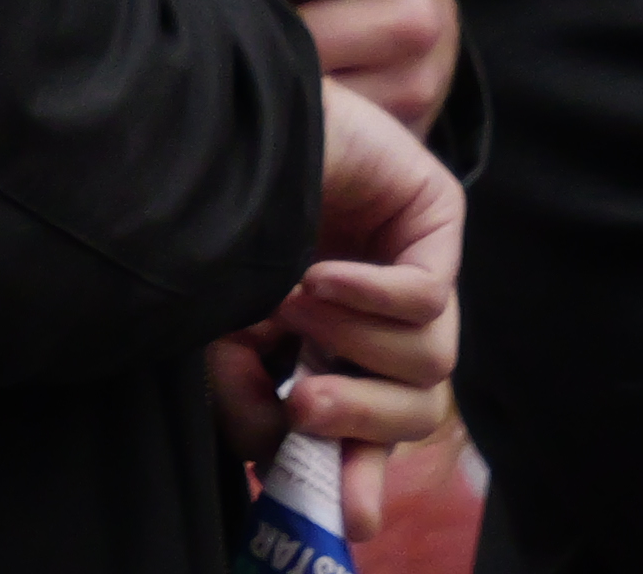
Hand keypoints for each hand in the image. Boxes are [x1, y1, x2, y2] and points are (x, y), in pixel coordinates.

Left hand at [194, 0, 461, 129]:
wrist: (430, 2)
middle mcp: (407, 15)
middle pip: (289, 32)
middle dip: (223, 26)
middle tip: (157, 21)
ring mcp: (410, 80)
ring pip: (305, 91)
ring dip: (245, 78)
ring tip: (187, 63)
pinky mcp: (407, 127)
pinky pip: (328, 132)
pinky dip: (280, 118)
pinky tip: (238, 100)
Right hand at [207, 81, 463, 541]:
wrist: (208, 119)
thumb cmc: (207, 214)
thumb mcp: (218, 328)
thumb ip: (249, 395)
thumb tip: (281, 450)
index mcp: (337, 332)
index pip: (374, 422)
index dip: (362, 474)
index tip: (353, 522)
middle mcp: (386, 304)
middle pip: (419, 407)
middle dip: (362, 419)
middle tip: (304, 403)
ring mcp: (415, 255)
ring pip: (431, 360)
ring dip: (353, 344)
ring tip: (294, 303)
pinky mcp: (435, 212)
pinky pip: (429, 294)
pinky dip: (371, 298)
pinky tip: (319, 275)